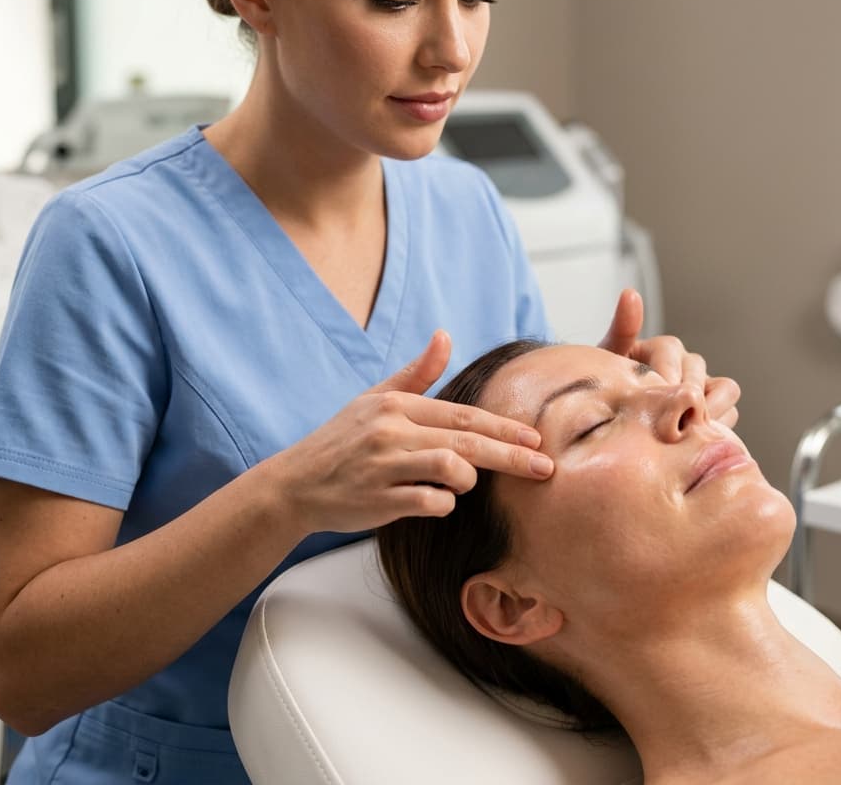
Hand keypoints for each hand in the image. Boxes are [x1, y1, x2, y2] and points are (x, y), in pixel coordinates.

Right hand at [276, 330, 552, 533]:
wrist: (295, 484)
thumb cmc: (342, 441)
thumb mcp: (375, 399)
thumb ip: (417, 373)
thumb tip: (445, 335)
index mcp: (396, 405)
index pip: (463, 415)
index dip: (503, 428)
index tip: (535, 439)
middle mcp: (391, 430)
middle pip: (467, 441)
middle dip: (512, 455)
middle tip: (545, 468)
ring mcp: (384, 465)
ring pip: (450, 468)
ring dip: (468, 480)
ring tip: (464, 484)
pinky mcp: (377, 500)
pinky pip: (429, 502)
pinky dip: (442, 504)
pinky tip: (437, 501)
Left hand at [598, 288, 740, 427]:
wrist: (615, 418)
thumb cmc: (610, 387)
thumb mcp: (609, 359)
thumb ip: (621, 329)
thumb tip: (630, 293)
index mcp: (660, 348)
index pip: (671, 348)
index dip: (666, 370)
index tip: (659, 389)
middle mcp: (686, 363)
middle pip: (700, 370)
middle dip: (688, 391)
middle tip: (674, 414)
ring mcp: (703, 387)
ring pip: (725, 389)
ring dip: (711, 407)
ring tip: (690, 427)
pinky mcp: (715, 410)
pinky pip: (730, 413)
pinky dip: (720, 424)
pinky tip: (698, 438)